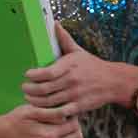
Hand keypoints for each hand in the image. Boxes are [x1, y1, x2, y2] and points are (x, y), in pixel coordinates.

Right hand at [0, 103, 84, 137]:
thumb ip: (52, 112)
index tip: (67, 115)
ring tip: (69, 135)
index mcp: (48, 134)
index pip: (74, 125)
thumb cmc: (16, 121)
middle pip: (77, 137)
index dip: (73, 118)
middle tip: (69, 124)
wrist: (2, 137)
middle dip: (76, 129)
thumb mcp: (31, 111)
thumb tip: (69, 115)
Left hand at [22, 24, 137, 116]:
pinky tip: (42, 110)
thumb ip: (64, 39)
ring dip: (35, 101)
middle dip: (30, 90)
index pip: (47, 73)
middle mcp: (72, 80)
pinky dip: (49, 113)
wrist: (113, 81)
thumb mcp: (78, 51)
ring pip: (49, 102)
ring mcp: (75, 94)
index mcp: (70, 65)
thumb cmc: (93, 66)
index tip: (27, 74)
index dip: (34, 75)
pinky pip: (60, 112)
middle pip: (44, 89)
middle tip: (24, 88)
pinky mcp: (79, 106)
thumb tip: (55, 24)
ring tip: (29, 98)